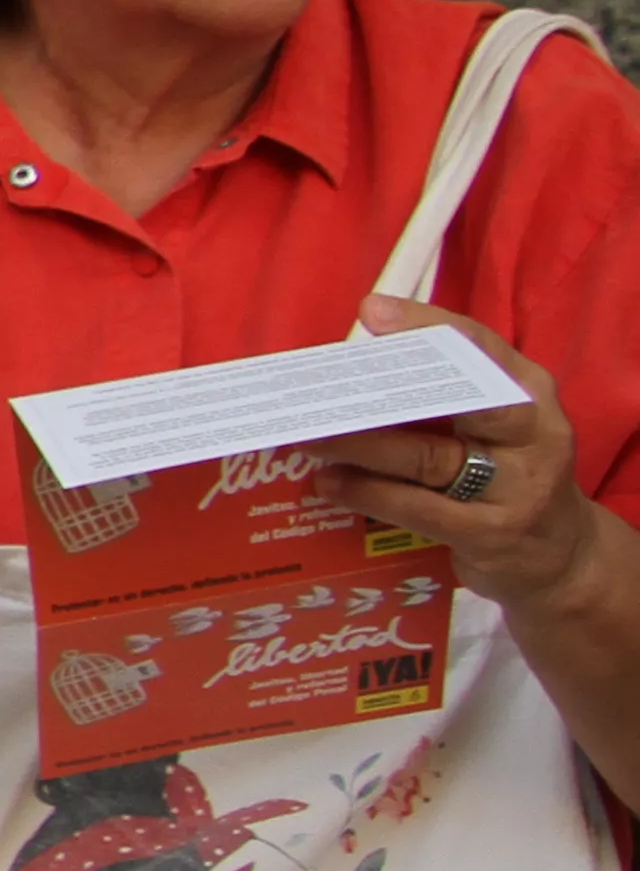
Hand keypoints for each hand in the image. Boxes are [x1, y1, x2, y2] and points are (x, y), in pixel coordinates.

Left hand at [329, 297, 609, 610]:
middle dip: (388, 388)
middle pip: (461, 399)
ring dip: (360, 446)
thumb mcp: (494, 427)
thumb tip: (351, 368)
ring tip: (308, 437)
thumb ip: (443, 397)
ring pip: (426, 457)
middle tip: (326, 384)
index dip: (425, 326)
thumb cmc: (507, 473)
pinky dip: (369, 494)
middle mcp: (533, 435)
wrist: (561, 558)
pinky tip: (329, 484)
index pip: (478, 348)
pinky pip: (420, 508)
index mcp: (531, 393)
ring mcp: (516, 487)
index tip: (372, 312)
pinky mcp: (492, 534)